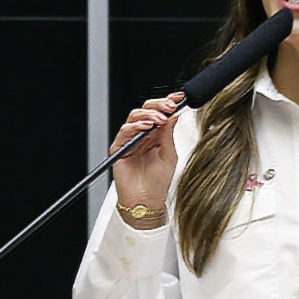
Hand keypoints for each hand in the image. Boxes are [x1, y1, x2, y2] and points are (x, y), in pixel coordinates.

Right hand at [110, 92, 182, 223]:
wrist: (146, 201)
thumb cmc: (158, 182)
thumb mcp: (170, 155)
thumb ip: (169, 134)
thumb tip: (174, 114)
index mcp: (157, 134)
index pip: (161, 113)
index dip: (169, 103)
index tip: (179, 98)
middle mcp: (143, 135)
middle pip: (147, 110)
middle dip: (158, 105)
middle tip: (169, 106)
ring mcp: (131, 140)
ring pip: (134, 116)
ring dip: (148, 114)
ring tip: (159, 119)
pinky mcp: (119, 147)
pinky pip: (124, 131)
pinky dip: (135, 126)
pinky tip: (146, 127)